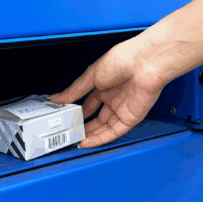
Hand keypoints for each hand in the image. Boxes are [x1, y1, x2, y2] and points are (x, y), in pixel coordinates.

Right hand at [50, 36, 167, 147]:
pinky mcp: (131, 118)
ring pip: (104, 128)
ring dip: (90, 135)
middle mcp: (115, 98)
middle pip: (97, 118)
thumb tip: (57, 98)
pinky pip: (114, 132)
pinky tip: (88, 142)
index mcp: (106, 85)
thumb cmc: (124, 59)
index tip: (67, 119)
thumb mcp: (91, 75)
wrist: (145, 63)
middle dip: (83, 126)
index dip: (78, 112)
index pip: (90, 104)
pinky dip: (100, 139)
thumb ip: (74, 90)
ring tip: (75, 140)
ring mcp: (123, 109)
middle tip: (70, 133)